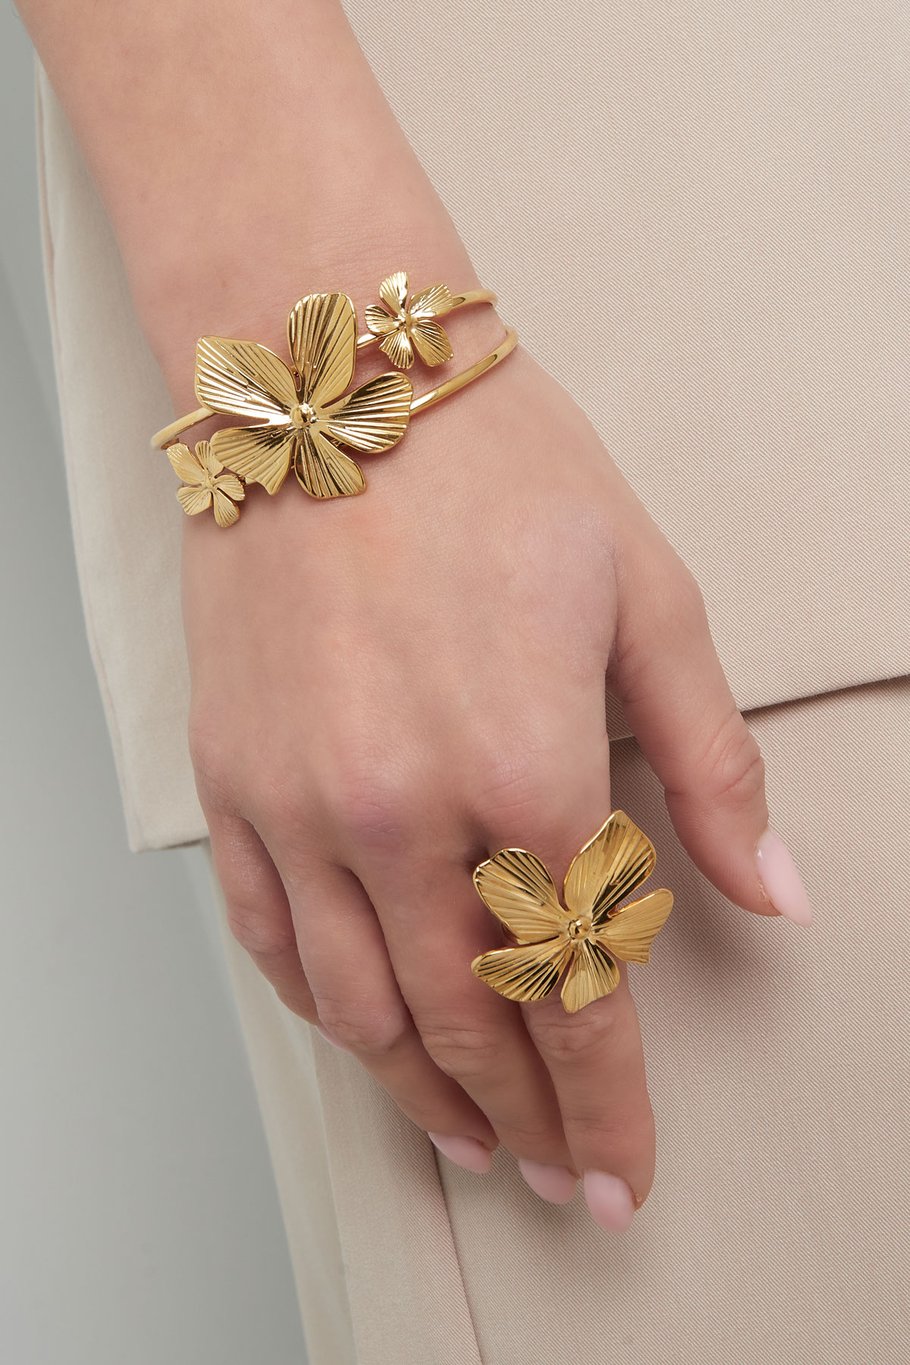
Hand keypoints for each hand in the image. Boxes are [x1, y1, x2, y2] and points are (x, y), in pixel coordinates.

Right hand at [181, 331, 805, 1232]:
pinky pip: (266, 937)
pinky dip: (319, 1009)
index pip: (578, 985)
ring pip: (359, 1006)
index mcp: (528, 769)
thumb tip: (772, 896)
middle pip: (468, 1019)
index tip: (621, 1165)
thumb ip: (712, 767)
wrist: (336, 386)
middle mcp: (402, 813)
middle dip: (525, 1117)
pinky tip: (360, 1035)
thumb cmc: (501, 475)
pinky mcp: (232, 780)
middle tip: (554, 1175)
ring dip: (420, 1092)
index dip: (606, 1095)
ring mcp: (302, 803)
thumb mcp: (649, 600)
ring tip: (468, 1140)